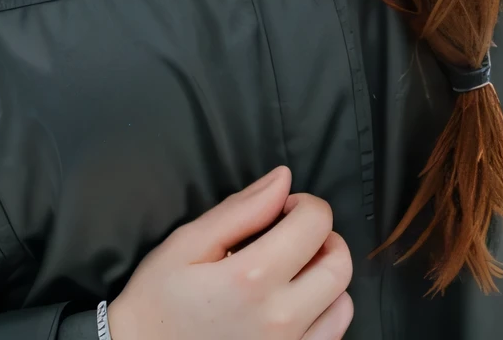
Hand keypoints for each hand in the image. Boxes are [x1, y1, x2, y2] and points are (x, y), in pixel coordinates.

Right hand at [106, 166, 352, 339]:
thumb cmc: (158, 298)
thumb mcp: (187, 243)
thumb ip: (241, 210)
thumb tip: (283, 179)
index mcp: (251, 278)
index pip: (316, 223)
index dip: (305, 204)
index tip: (283, 210)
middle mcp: (279, 319)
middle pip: (338, 264)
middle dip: (323, 238)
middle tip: (292, 237)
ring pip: (343, 305)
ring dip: (326, 280)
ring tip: (293, 274)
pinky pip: (331, 339)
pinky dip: (323, 316)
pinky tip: (294, 307)